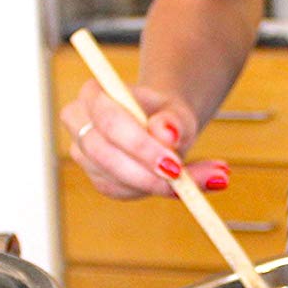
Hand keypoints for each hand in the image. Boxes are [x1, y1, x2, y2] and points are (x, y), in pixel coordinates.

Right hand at [61, 80, 229, 198]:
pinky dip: (156, 192)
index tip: (174, 164)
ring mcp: (84, 155)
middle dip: (145, 172)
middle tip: (184, 180)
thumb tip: (166, 134)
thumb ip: (172, 120)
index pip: (109, 122)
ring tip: (207, 179)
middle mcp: (79, 124)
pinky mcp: (98, 178)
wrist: (162, 125)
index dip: (140, 146)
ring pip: (113, 179)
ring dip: (157, 185)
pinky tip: (186, 186)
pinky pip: (123, 192)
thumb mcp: (177, 111)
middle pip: (103, 153)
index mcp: (93, 95)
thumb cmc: (166, 114)